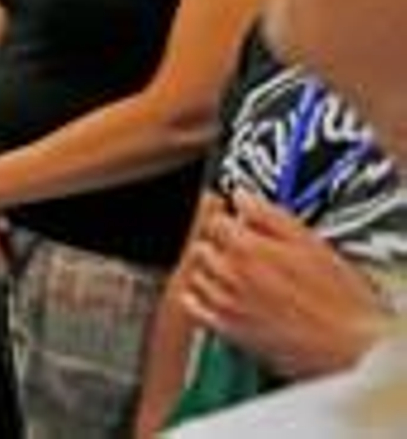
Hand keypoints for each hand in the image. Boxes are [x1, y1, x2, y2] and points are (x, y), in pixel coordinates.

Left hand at [180, 191, 388, 379]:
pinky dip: (199, 297)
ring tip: (236, 273)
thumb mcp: (310, 242)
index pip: (213, 220)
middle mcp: (230, 276)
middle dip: (219, 244)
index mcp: (248, 249)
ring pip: (196, 274)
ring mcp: (226, 304)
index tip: (238, 222)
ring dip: (210, 270)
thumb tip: (242, 197)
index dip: (227, 218)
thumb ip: (268, 214)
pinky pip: (193, 307)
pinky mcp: (229, 330)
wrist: (350, 345)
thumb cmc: (339, 297)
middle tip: (242, 248)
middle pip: (201, 246)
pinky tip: (220, 294)